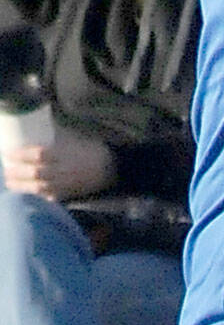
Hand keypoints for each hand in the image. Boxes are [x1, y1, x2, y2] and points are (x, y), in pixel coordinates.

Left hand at [1, 129, 115, 201]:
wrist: (112, 168)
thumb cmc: (91, 149)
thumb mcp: (74, 137)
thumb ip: (56, 135)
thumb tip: (36, 127)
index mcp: (65, 154)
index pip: (38, 155)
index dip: (21, 155)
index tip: (7, 153)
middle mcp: (63, 170)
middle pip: (35, 173)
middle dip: (17, 173)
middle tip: (5, 170)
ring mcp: (65, 184)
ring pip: (39, 187)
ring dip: (22, 186)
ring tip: (10, 183)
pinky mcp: (68, 194)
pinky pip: (49, 197)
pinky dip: (36, 197)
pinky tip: (26, 195)